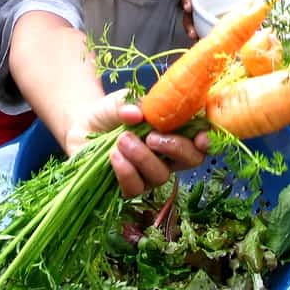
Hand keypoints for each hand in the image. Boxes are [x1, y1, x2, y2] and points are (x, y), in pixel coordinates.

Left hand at [66, 90, 207, 197]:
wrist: (81, 125)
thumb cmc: (109, 112)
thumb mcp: (120, 100)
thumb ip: (131, 103)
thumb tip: (137, 115)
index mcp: (174, 129)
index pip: (201, 137)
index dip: (208, 139)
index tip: (201, 138)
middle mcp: (167, 154)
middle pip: (191, 160)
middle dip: (176, 148)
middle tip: (151, 137)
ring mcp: (149, 173)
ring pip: (161, 175)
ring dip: (142, 157)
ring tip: (121, 139)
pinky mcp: (129, 186)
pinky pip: (136, 188)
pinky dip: (126, 172)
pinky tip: (113, 156)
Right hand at [181, 0, 256, 39]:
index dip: (186, 1)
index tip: (187, 9)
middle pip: (190, 11)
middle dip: (188, 23)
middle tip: (192, 32)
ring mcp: (209, 5)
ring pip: (198, 19)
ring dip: (198, 30)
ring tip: (200, 39)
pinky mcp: (217, 12)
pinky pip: (210, 22)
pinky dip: (210, 31)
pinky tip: (213, 39)